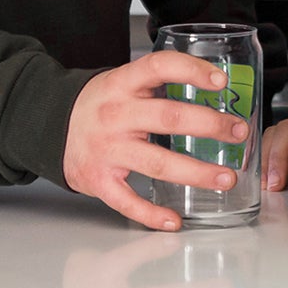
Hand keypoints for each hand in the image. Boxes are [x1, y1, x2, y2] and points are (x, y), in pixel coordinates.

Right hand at [60, 50, 253, 230]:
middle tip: (238, 132)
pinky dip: (152, 214)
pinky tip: (175, 220)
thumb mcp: (122, 83)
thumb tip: (212, 86)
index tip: (220, 82)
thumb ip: (156, 84)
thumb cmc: (98, 106)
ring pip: (158, 163)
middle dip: (210, 125)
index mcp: (122, 84)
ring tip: (226, 178)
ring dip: (197, 172)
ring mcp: (107, 149)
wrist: (49, 126)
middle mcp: (115, 115)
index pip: (158, 67)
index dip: (191, 71)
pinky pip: (128, 201)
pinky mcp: (98, 179)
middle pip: (169, 117)